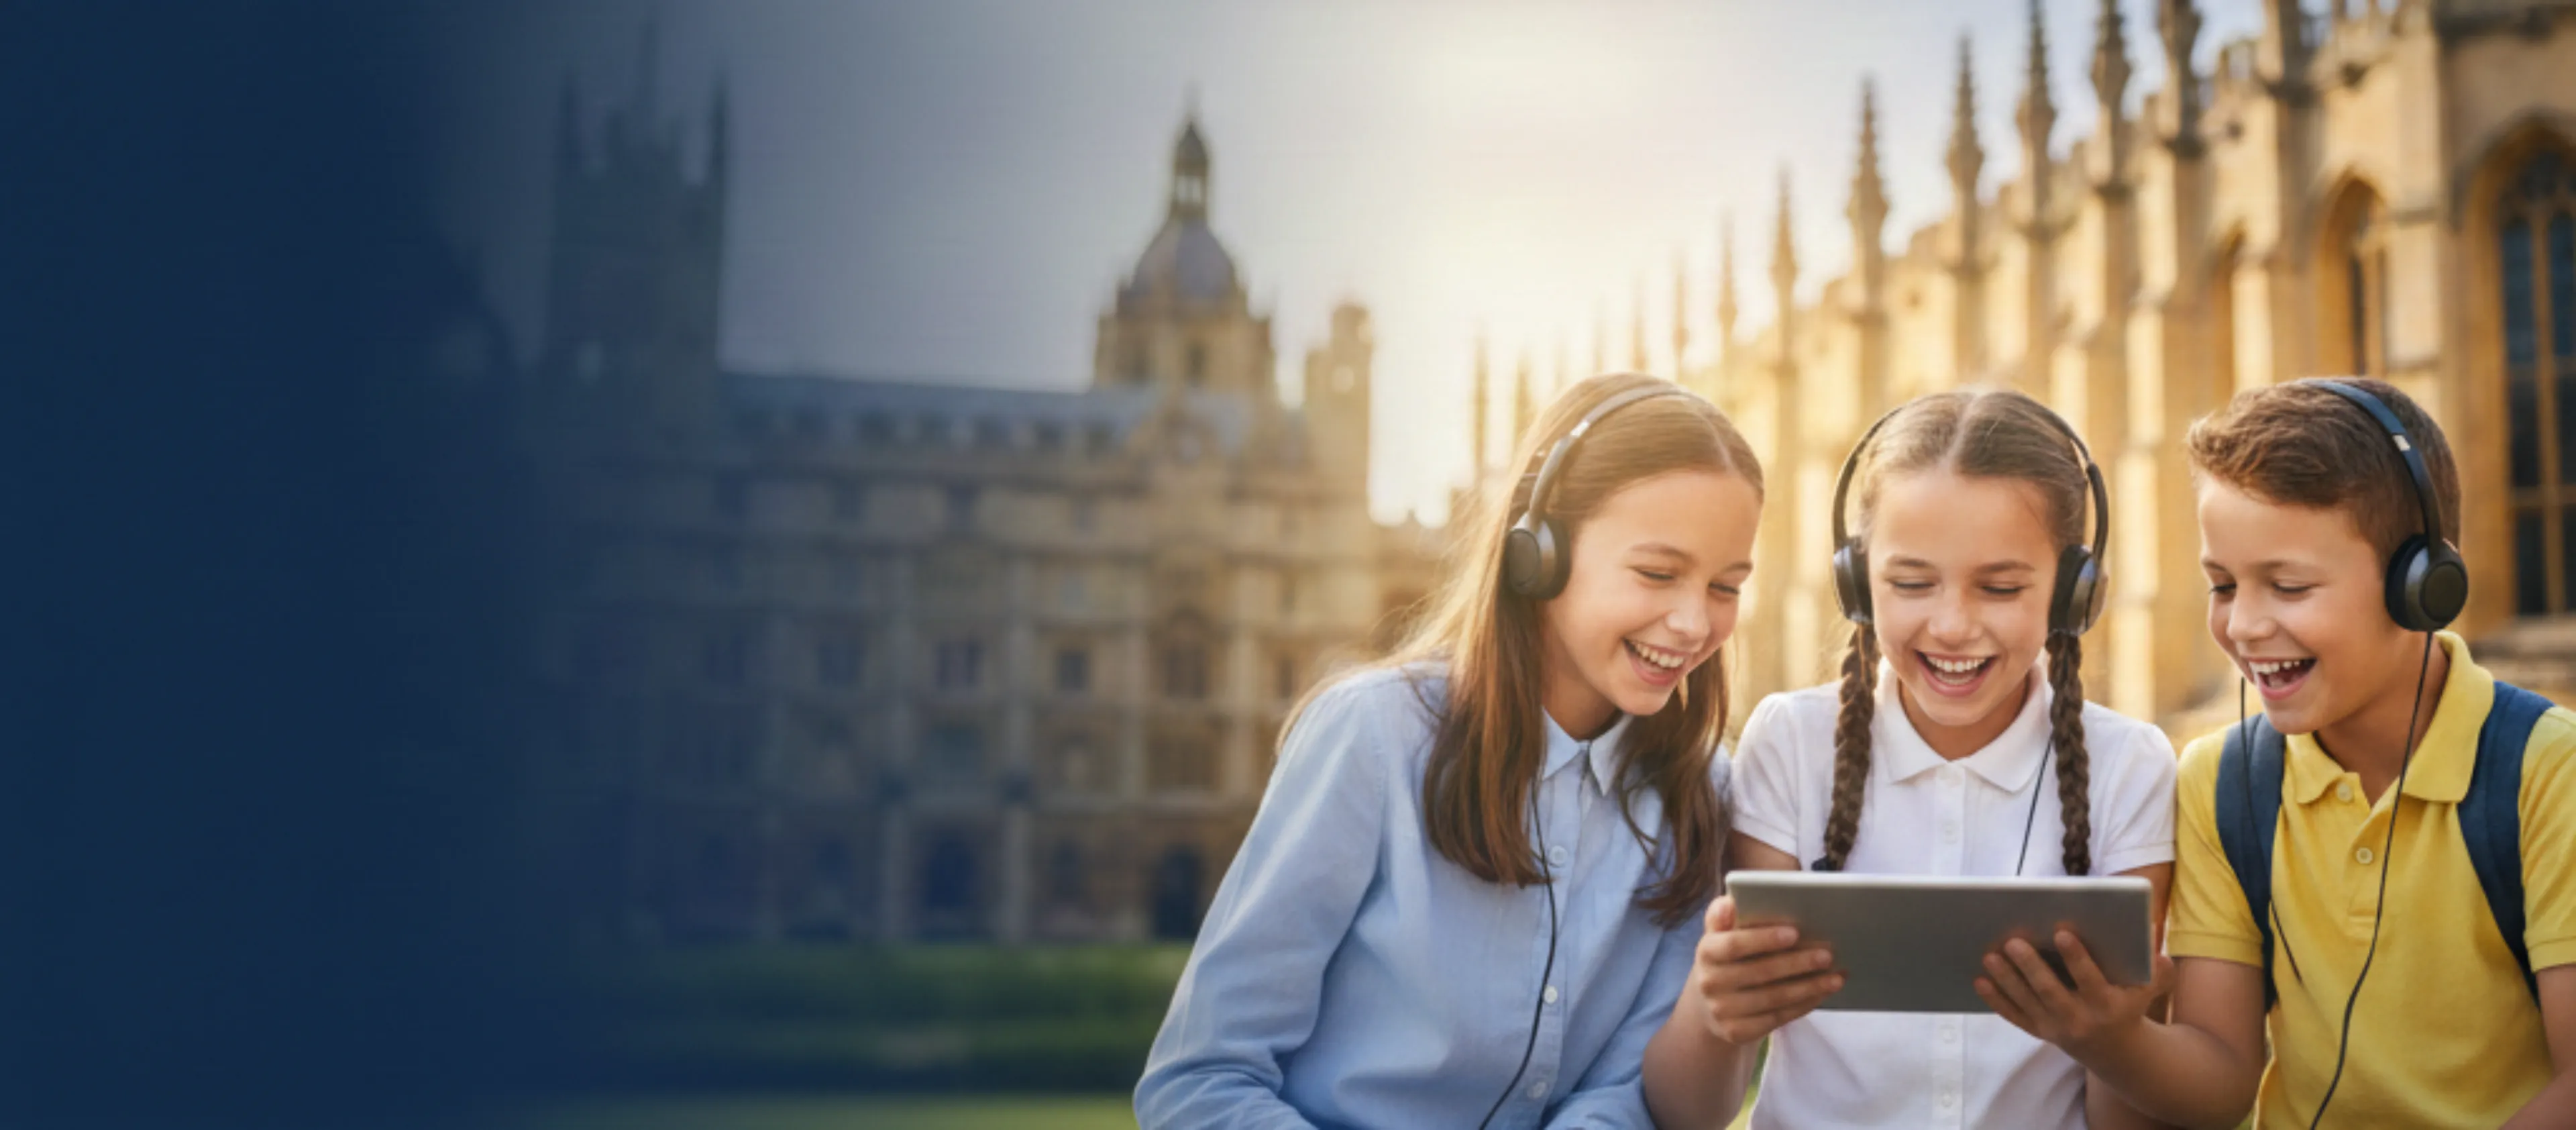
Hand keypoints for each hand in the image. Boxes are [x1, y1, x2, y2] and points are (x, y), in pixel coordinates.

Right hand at [1687, 895, 1843, 1046]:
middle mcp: (1709, 983)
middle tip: (1828, 955)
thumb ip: (1725, 916)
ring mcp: (1722, 1011)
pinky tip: (1822, 994)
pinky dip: (1803, 1005)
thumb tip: (1731, 901)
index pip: (1734, 944)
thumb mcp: (1720, 936)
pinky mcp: (1736, 1033)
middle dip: (1797, 963)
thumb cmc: (1726, 960)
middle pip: (1760, 972)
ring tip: (1836, 977)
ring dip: (1809, 987)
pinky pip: (1777, 1018)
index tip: (1794, 932)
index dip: (1764, 939)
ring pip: (1774, 998)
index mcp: (1706, 951)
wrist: (1708, 1007)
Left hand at [1974, 927, 2173, 1057]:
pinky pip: (2014, 1016)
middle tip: (2013, 941)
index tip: (2061, 932)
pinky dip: (1996, 1000)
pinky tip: (1979, 980)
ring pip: (2027, 1002)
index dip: (2076, 958)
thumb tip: (2152, 936)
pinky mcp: (2039, 1031)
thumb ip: (2155, 965)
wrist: (2117, 1051)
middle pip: (2050, 991)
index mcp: (2107, 1005)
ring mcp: (2056, 1028)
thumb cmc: (2129, 1004)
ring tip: (1990, 955)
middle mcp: (2079, 1019)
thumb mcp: (2149, 988)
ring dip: (2006, 979)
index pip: (2090, 980)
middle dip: (2031, 966)